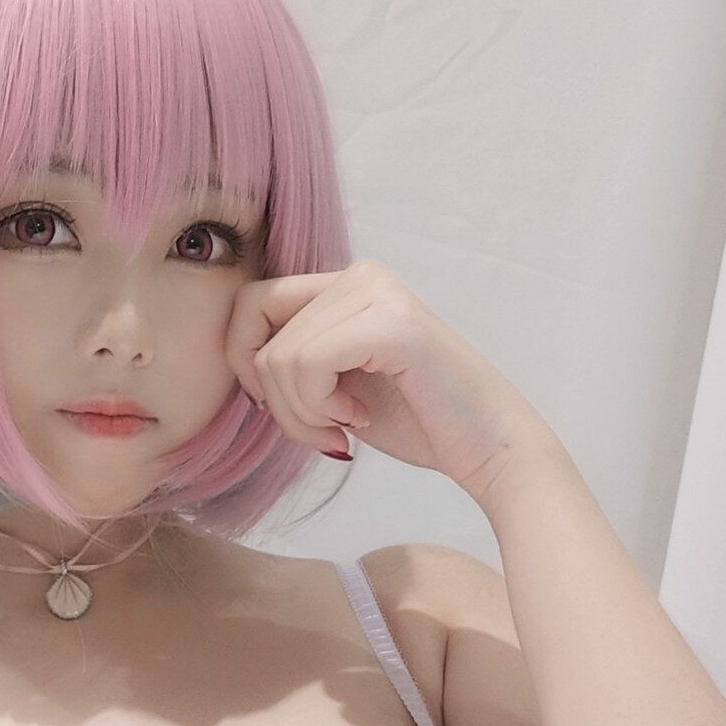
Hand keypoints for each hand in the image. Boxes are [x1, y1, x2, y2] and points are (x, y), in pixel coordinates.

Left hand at [225, 259, 542, 497]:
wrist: (488, 450)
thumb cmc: (418, 421)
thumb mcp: (336, 385)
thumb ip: (293, 362)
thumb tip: (236, 363)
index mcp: (346, 284)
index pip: (250, 304)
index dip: (247, 363)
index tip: (290, 409)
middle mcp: (361, 275)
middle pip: (254, 326)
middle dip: (274, 399)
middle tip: (321, 429)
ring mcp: (379, 293)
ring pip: (280, 354)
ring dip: (302, 412)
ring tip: (346, 425)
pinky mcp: (392, 323)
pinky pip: (308, 362)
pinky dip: (320, 406)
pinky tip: (358, 420)